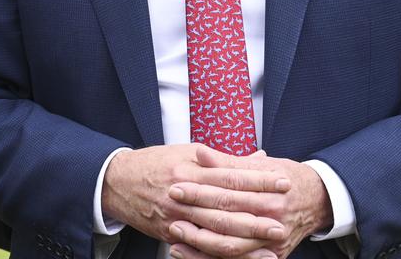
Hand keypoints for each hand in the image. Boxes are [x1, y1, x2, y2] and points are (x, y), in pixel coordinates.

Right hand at [100, 144, 289, 254]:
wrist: (116, 181)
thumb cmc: (154, 163)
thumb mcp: (185, 152)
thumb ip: (222, 159)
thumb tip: (257, 157)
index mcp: (190, 169)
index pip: (231, 175)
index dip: (259, 179)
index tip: (282, 180)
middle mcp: (183, 193)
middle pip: (227, 204)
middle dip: (258, 211)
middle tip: (284, 215)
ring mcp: (176, 216)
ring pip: (216, 229)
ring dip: (247, 236)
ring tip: (272, 239)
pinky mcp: (170, 233)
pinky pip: (201, 247)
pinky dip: (223, 253)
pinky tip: (242, 256)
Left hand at [167, 146, 331, 258]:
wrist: (318, 200)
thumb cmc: (287, 177)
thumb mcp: (262, 165)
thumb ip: (229, 161)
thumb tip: (201, 153)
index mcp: (269, 195)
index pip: (228, 192)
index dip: (200, 189)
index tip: (176, 184)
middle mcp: (272, 222)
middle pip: (227, 221)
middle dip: (195, 215)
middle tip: (170, 208)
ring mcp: (271, 244)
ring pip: (230, 247)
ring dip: (199, 242)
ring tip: (174, 232)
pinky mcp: (270, 257)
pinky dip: (210, 258)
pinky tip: (190, 252)